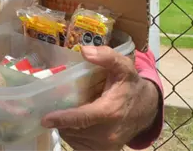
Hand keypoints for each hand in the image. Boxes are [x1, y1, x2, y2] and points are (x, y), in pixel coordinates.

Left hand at [41, 46, 160, 149]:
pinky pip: (80, 146)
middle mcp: (108, 133)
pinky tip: (78, 123)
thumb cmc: (131, 86)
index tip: (45, 119)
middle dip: (62, 119)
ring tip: (71, 113)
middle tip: (60, 105)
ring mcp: (106, 146)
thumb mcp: (123, 66)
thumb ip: (106, 56)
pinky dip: (74, 136)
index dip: (63, 119)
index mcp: (110, 111)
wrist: (147, 109)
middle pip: (73, 130)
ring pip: (74, 139)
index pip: (82, 118)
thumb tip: (85, 51)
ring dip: (67, 127)